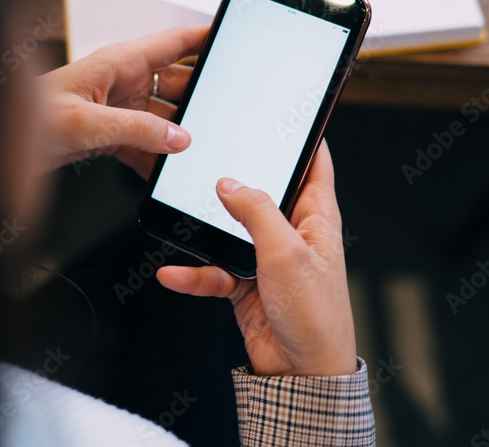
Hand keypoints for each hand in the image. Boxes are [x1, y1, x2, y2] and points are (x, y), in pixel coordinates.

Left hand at [36, 25, 208, 176]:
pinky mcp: (111, 136)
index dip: (206, 36)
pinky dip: (157, 161)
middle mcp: (123, 83)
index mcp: (118, 63)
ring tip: (199, 153)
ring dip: (177, 139)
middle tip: (225, 114)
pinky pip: (146, 146)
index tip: (235, 36)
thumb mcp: (85, 122)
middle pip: (176, 86)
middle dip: (199, 100)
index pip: (174, 43)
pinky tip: (167, 175)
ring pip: (164, 122)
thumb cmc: (28, 117)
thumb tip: (178, 139)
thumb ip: (135, 130)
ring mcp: (119, 110)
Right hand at [157, 140, 356, 376]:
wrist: (302, 375)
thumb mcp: (287, 253)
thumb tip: (229, 184)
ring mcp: (267, 258)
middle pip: (263, 192)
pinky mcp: (246, 284)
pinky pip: (214, 270)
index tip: (282, 112)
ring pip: (230, 229)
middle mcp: (293, 233)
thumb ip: (257, 212)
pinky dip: (193, 273)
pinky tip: (173, 273)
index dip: (303, 136)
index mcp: (316, 217)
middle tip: (211, 156)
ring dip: (206, 229)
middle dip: (237, 178)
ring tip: (183, 219)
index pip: (314, 164)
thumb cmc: (315, 316)